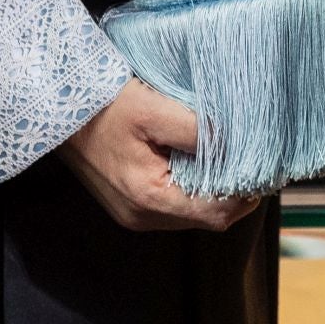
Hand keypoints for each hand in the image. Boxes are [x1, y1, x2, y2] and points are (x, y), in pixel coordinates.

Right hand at [57, 77, 260, 231]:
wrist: (56, 108)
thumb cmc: (102, 106)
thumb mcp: (153, 109)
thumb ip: (196, 128)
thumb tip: (236, 141)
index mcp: (150, 198)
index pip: (216, 214)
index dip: (247, 194)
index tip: (267, 167)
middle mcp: (142, 216)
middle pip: (206, 217)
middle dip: (236, 192)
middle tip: (258, 158)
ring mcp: (134, 212)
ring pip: (191, 211)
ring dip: (216, 188)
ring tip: (234, 154)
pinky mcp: (129, 200)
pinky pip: (174, 201)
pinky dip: (194, 184)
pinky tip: (203, 157)